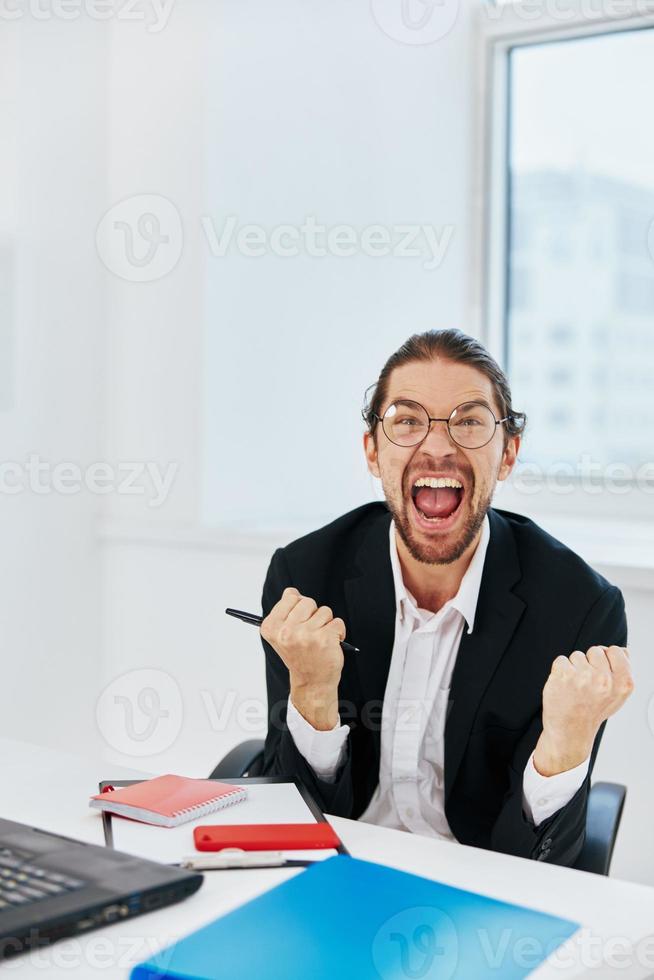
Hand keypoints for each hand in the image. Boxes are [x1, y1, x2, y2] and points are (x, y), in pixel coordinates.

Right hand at [260, 587, 345, 729]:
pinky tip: (329, 644)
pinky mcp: (325, 639)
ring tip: (319, 640)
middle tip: (309, 633)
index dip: (298, 607)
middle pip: (308, 601)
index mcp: (272, 627)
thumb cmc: (300, 656)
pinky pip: (337, 622)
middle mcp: (287, 631)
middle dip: (313, 614)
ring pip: (324, 611)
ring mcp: (306, 635)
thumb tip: (291, 592)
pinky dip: (337, 632)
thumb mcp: (282, 634)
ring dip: (325, 624)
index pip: (290, 596)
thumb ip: (285, 611)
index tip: (297, 621)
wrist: (312, 682)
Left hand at [534, 645, 633, 776]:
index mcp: (622, 683)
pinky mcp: (563, 675)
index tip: (600, 672)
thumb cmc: (591, 713)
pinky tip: (563, 687)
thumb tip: (623, 651)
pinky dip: (559, 671)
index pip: (616, 651)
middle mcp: (604, 679)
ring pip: (577, 655)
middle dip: (589, 663)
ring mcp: (583, 677)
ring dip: (574, 668)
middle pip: (595, 650)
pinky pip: (561, 660)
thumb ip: (622, 672)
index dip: (606, 659)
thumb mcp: (616, 696)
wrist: (570, 731)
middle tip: (586, 684)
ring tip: (575, 688)